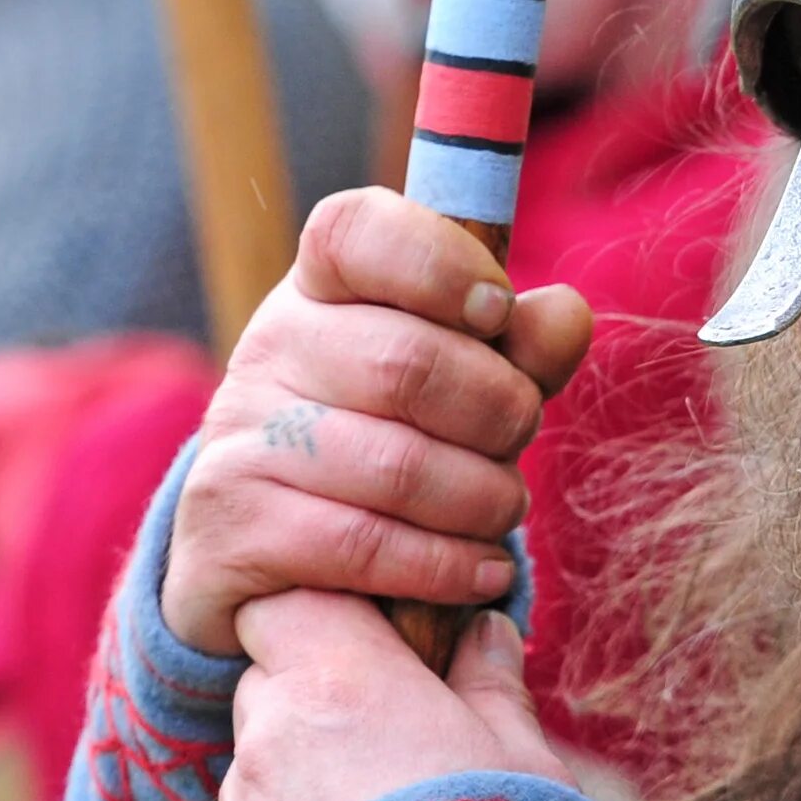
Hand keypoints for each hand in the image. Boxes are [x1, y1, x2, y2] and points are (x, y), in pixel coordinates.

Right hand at [163, 189, 591, 656]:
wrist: (273, 559)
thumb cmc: (388, 442)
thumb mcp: (457, 382)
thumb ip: (516, 348)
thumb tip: (565, 314)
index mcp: (319, 288)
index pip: (356, 232)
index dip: (440, 263)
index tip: (497, 311)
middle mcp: (267, 350)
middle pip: (406, 363)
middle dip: (498, 411)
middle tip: (519, 439)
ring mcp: (240, 439)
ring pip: (397, 466)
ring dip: (483, 499)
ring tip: (502, 510)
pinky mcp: (235, 528)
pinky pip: (367, 545)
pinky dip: (447, 564)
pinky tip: (483, 569)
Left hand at [212, 591, 571, 800]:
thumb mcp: (525, 761)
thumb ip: (492, 687)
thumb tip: (485, 633)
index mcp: (340, 680)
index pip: (286, 604)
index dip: (325, 619)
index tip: (376, 649)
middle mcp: (270, 738)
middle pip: (269, 683)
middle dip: (317, 699)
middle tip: (392, 746)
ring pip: (259, 769)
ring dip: (305, 782)